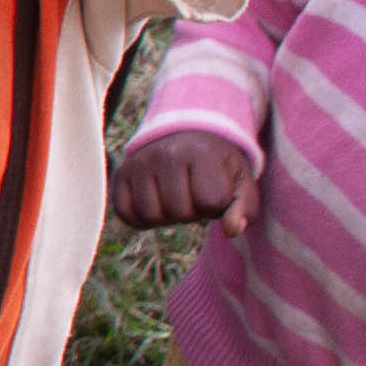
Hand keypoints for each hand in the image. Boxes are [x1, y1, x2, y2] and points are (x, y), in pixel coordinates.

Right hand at [113, 126, 262, 235]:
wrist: (186, 135)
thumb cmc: (218, 166)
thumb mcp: (240, 181)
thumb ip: (244, 207)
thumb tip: (231, 230)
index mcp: (200, 152)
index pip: (209, 202)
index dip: (217, 205)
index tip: (216, 189)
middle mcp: (165, 154)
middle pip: (179, 213)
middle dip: (192, 213)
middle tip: (194, 196)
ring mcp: (139, 163)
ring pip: (151, 216)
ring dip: (167, 217)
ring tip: (176, 200)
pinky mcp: (121, 173)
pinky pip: (125, 213)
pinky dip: (141, 219)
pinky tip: (155, 206)